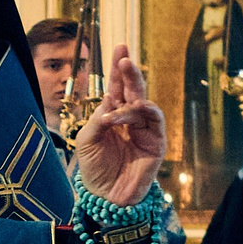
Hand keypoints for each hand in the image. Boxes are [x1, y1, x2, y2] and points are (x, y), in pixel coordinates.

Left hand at [74, 45, 166, 206]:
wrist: (106, 196)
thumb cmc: (94, 169)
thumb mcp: (87, 141)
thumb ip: (97, 120)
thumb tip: (109, 103)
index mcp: (113, 115)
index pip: (117, 88)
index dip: (118, 69)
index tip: (119, 47)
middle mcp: (130, 119)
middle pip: (133, 90)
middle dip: (130, 73)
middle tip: (125, 58)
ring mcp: (144, 130)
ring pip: (143, 104)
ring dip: (131, 99)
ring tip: (117, 103)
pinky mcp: (156, 142)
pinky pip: (153, 121)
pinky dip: (142, 113)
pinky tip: (130, 111)